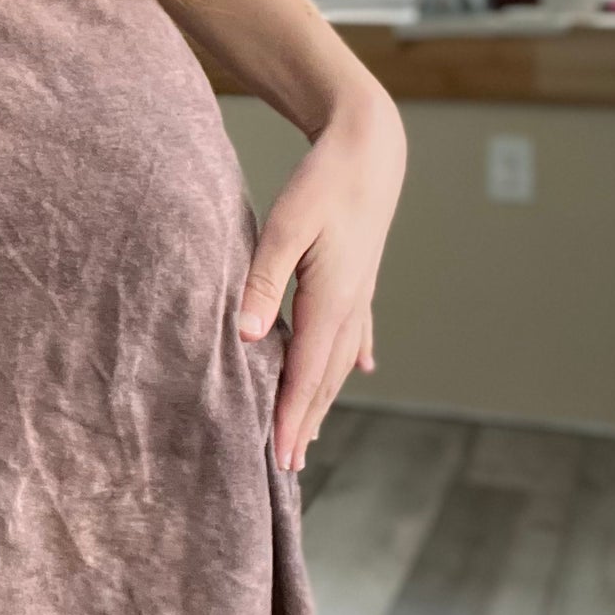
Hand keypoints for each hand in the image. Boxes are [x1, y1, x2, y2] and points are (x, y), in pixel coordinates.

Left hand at [236, 85, 405, 473]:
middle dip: (306, 422)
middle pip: (325, 378)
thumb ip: (262, 283)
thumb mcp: (285, 229)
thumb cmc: (323, 183)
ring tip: (311, 432)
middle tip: (289, 467)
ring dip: (323, 397)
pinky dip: (349, 355)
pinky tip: (362, 367)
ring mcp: (361, 293)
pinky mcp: (362, 276)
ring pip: (339, 359)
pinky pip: (354, 329)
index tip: (279, 459)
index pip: (305, 374)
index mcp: (331, 300)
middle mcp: (350, 306)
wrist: (370, 147)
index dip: (291, 418)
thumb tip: (245, 337)